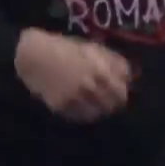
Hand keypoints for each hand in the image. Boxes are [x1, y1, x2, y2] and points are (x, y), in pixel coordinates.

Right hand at [13, 29, 132, 122]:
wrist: (34, 55)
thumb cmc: (65, 48)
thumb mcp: (93, 48)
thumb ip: (114, 61)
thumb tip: (130, 76)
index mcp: (100, 71)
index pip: (121, 93)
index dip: (122, 94)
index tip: (119, 93)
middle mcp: (89, 87)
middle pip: (110, 106)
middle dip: (111, 104)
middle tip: (108, 101)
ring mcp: (74, 99)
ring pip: (96, 114)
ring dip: (98, 110)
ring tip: (94, 104)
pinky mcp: (61, 107)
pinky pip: (78, 117)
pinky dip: (83, 114)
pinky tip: (81, 106)